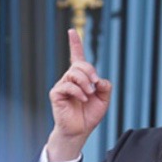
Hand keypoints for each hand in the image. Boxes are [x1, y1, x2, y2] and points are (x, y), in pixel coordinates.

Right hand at [45, 29, 112, 161]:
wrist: (80, 131)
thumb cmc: (90, 114)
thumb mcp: (104, 99)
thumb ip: (105, 87)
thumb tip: (99, 80)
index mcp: (81, 78)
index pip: (77, 57)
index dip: (75, 44)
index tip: (71, 31)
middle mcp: (70, 78)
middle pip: (80, 64)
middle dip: (90, 71)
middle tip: (96, 85)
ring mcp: (62, 85)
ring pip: (74, 73)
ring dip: (86, 83)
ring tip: (89, 94)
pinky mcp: (56, 94)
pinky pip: (67, 85)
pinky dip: (78, 91)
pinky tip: (83, 99)